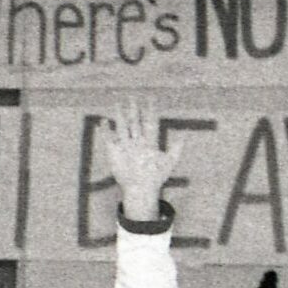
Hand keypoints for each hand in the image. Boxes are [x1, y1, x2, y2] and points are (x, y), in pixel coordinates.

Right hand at [102, 99, 183, 222]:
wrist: (140, 189)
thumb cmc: (156, 177)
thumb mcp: (169, 163)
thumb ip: (176, 150)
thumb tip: (184, 136)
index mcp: (149, 142)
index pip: (150, 123)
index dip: (150, 111)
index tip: (151, 99)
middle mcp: (137, 142)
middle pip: (135, 122)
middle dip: (133, 110)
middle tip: (132, 97)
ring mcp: (125, 147)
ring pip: (122, 128)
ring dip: (119, 116)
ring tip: (116, 104)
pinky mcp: (114, 153)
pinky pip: (109, 139)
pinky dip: (105, 131)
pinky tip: (103, 121)